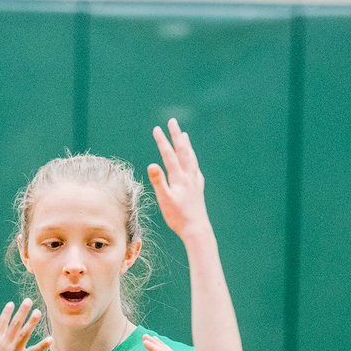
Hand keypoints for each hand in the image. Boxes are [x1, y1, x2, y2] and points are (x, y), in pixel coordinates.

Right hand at [0, 299, 51, 350]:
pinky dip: (43, 345)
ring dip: (32, 322)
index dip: (7, 313)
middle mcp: (5, 344)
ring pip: (24, 334)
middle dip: (22, 311)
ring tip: (38, 312)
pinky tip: (50, 339)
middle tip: (28, 301)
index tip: (12, 303)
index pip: (2, 323)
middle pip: (15, 324)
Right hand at [148, 118, 209, 240]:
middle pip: (183, 151)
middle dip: (176, 135)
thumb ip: (159, 181)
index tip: (156, 129)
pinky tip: (193, 162)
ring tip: (184, 134)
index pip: (169, 155)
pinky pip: (196, 168)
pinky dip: (193, 160)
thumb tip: (152, 164)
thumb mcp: (165, 199)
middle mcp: (189, 176)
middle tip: (172, 121)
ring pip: (191, 158)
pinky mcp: (198, 188)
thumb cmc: (178, 216)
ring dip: (186, 145)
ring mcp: (195, 181)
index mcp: (179, 177)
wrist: (196, 229)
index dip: (162, 141)